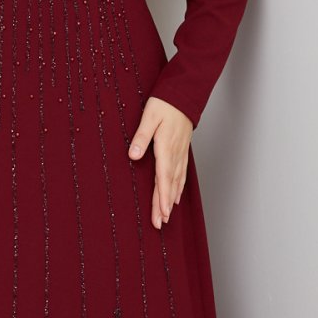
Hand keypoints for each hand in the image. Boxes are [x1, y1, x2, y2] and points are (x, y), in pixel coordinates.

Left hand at [127, 96, 192, 229]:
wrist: (184, 94)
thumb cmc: (165, 103)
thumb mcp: (149, 116)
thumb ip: (141, 136)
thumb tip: (133, 155)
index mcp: (165, 147)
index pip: (163, 178)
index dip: (162, 197)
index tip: (161, 213)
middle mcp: (175, 154)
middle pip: (169, 185)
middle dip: (164, 206)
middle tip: (159, 224)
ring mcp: (180, 153)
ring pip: (176, 182)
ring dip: (171, 200)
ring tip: (166, 216)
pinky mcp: (181, 151)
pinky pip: (181, 174)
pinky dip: (178, 188)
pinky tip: (176, 197)